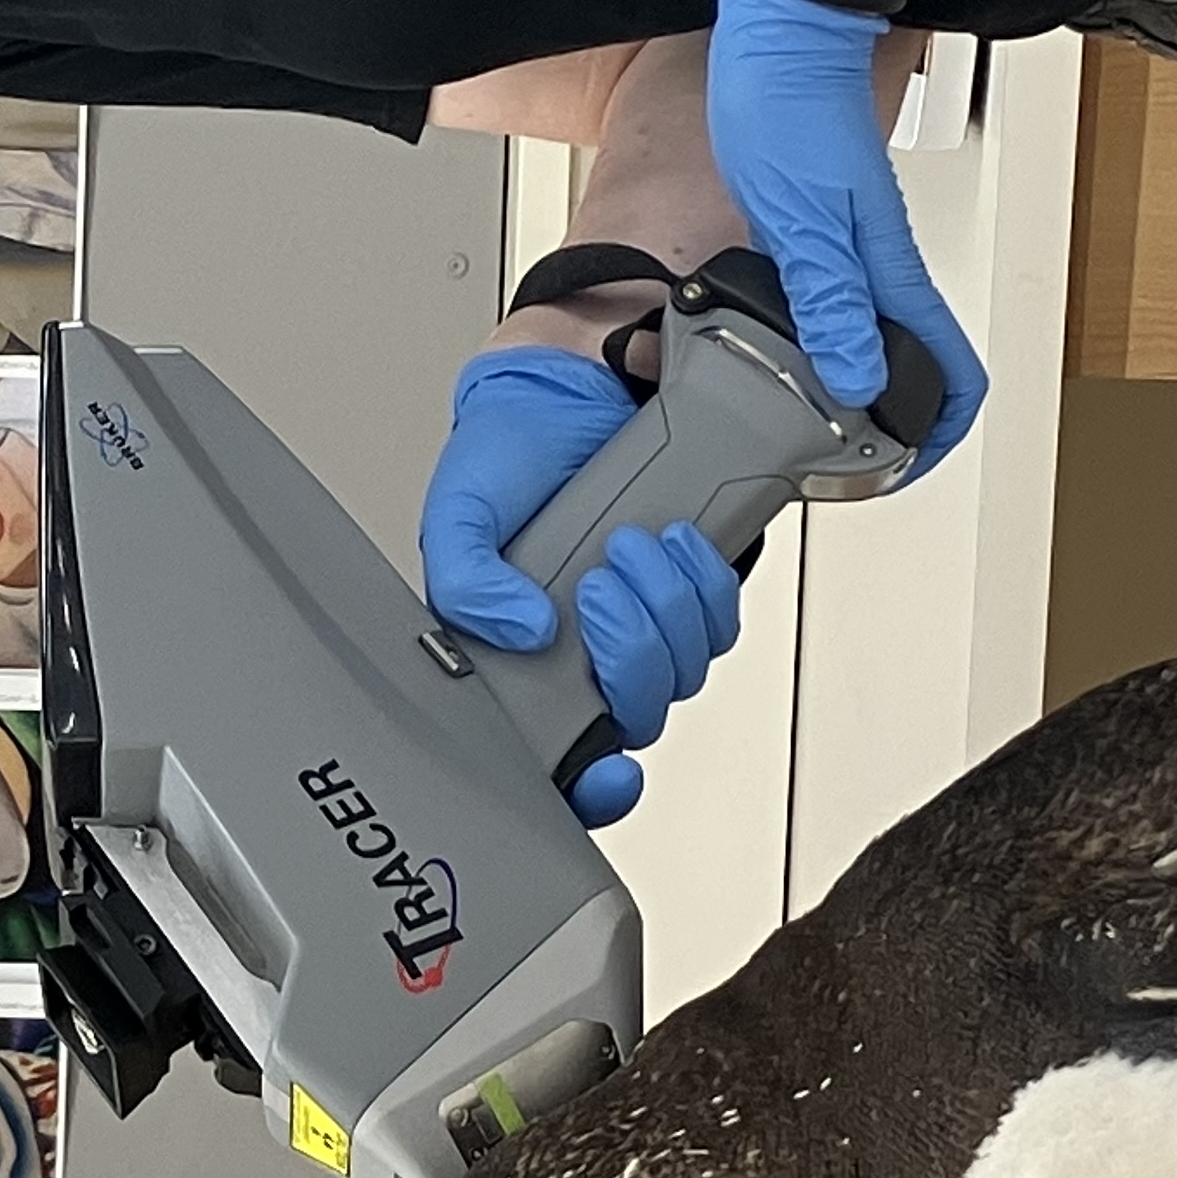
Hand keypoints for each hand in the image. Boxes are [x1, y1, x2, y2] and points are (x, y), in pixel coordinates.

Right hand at [418, 348, 742, 824]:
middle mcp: (582, 655)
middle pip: (636, 712)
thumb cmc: (505, 458)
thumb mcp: (459, 514)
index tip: (606, 770)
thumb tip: (520, 630)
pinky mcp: (683, 589)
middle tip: (601, 587)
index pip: (561, 761)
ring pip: (682, 668)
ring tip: (632, 545)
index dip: (589, 789)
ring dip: (667, 609)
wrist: (568, 389)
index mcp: (517, 661)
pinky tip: (674, 540)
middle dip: (630, 653)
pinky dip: (704, 583)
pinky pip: (718, 618)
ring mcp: (638, 624)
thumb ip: (466, 579)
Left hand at [704, 0, 987, 470]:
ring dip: (850, 382)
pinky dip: (812, 335)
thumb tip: (855, 381)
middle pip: (912, 362)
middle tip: (848, 461)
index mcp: (887, 268)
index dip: (939, 433)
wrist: (778, 31)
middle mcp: (878, 261)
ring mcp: (851, 242)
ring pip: (869, 333)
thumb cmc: (790, 105)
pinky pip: (829, 298)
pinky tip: (773, 343)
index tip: (903, 470)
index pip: (951, 368)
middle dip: (891, 422)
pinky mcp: (818, 223)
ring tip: (808, 418)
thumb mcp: (801, 220)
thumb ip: (829, 302)